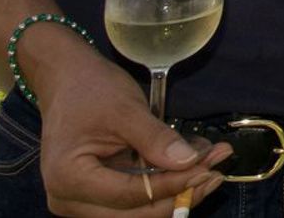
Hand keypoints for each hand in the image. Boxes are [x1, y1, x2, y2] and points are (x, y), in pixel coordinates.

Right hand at [33, 47, 227, 215]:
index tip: (208, 168)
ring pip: (139, 211)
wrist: (67, 80)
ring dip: (176, 190)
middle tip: (217, 170)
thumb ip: (155, 138)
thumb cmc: (90, 89)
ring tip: (210, 164)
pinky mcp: (95, 196)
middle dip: (180, 193)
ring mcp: (80, 202)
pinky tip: (191, 165)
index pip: (131, 195)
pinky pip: (135, 199)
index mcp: (68, 179)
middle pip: (135, 213)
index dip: (173, 184)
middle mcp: (68, 200)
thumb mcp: (125, 109)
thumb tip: (190, 163)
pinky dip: (164, 184)